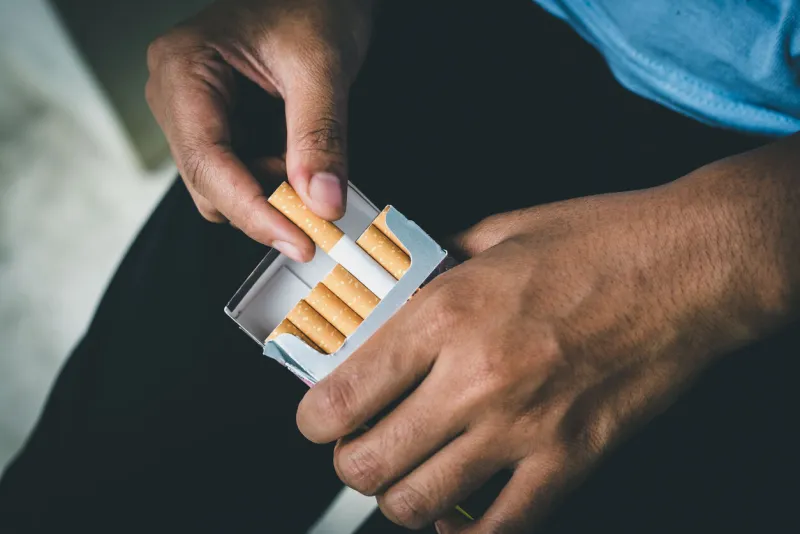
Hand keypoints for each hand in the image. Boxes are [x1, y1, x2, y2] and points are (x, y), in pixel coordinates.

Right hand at [146, 0, 376, 260]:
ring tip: (310, 163)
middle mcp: (175, 94)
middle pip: (208, 183)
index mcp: (183, 68)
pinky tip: (299, 161)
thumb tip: (322, 203)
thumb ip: (320, 136)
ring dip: (271, 194)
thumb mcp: (321, 66)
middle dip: (264, 204)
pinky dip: (274, 183)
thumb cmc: (313, 5)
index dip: (253, 212)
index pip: (207, 161)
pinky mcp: (218, 126)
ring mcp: (194, 113)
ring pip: (222, 187)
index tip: (299, 241)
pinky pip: (239, 175)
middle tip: (320, 210)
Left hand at [295, 174, 779, 531]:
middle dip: (349, 462)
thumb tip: (397, 296)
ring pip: (418, 505)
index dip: (314, 420)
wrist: (688, 267)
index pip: (342, 396)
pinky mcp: (570, 460)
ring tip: (407, 474)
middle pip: (367, 462)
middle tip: (360, 445)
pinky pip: (500, 528)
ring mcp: (523, 428)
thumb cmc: (599, 242)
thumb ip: (434, 267)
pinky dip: (465, 532)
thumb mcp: (497, 233)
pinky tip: (458, 512)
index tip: (320, 419)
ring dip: (398, 498)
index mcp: (446, 313)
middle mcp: (475, 378)